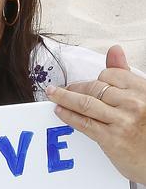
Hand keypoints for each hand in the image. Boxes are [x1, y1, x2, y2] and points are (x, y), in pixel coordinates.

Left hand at [46, 45, 145, 185]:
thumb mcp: (144, 98)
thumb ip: (127, 75)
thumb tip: (114, 50)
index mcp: (142, 90)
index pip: (110, 75)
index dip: (95, 78)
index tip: (84, 83)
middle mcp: (133, 103)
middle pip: (95, 87)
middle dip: (75, 87)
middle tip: (61, 90)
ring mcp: (122, 121)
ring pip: (86, 102)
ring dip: (64, 97)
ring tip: (53, 94)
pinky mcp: (111, 138)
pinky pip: (84, 122)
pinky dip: (68, 115)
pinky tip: (60, 111)